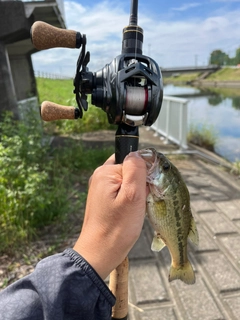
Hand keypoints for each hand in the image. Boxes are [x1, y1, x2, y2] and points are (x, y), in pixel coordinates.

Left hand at [73, 152, 147, 278]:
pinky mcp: (103, 200)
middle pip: (130, 170)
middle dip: (140, 184)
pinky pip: (122, 192)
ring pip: (128, 183)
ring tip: (134, 210)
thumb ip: (136, 170)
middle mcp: (100, 177)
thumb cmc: (117, 227)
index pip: (133, 161)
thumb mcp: (132, 196)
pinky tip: (129, 214)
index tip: (145, 192)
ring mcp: (100, 189)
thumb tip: (138, 153)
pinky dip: (130, 201)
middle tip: (139, 203)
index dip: (144, 175)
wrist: (99, 253)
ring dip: (136, 194)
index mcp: (105, 172)